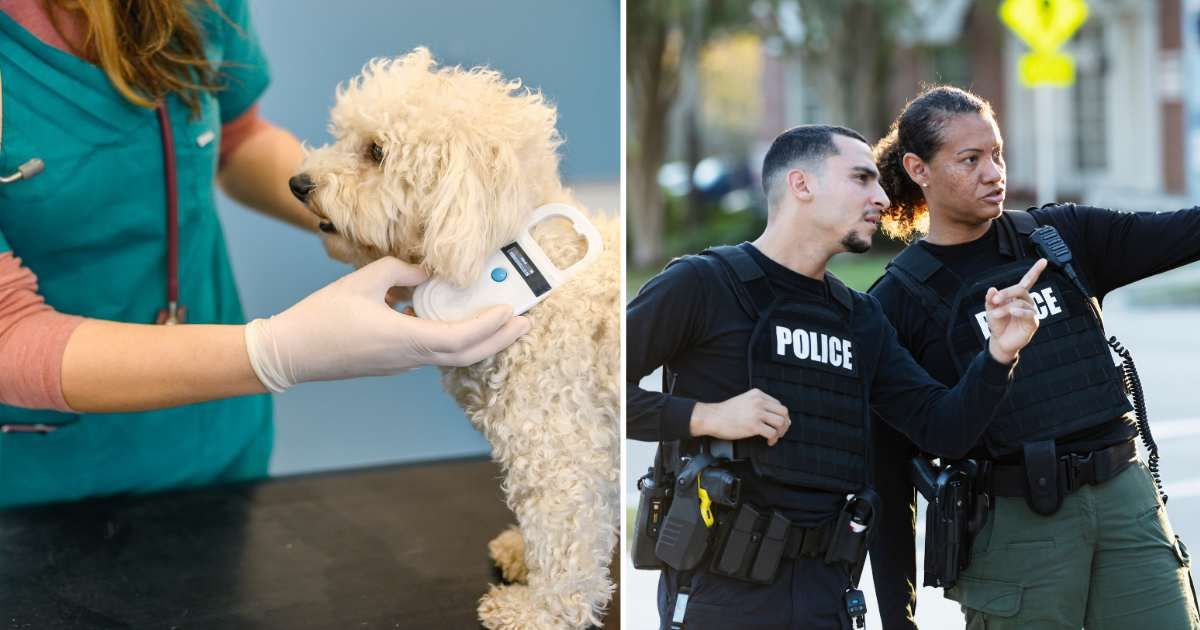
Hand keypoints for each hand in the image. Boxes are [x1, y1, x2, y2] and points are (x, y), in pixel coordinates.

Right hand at [244, 257, 530, 391]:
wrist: (290, 353)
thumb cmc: (321, 316)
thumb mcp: (363, 281)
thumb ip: (402, 271)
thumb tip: (429, 270)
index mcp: (403, 338)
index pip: (460, 338)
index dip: (489, 327)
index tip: (511, 311)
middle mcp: (408, 357)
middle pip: (466, 355)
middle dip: (499, 339)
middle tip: (525, 323)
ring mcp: (401, 364)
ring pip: (451, 355)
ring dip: (480, 340)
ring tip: (502, 321)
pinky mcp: (392, 362)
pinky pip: (433, 351)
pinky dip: (455, 338)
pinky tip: (458, 319)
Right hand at [690, 388, 790, 445]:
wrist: (712, 417)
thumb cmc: (725, 412)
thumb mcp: (743, 400)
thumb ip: (757, 404)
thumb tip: (772, 416)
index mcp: (757, 394)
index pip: (778, 404)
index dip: (781, 416)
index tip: (778, 424)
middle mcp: (759, 402)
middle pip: (783, 412)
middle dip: (785, 424)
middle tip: (780, 432)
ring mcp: (757, 413)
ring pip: (781, 423)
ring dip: (780, 432)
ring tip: (774, 437)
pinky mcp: (754, 426)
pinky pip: (772, 433)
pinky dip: (773, 439)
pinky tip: (768, 441)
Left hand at [985, 258, 1047, 363]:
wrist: (999, 341)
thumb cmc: (997, 324)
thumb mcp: (990, 310)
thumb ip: (991, 299)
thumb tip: (992, 289)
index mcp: (1018, 296)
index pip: (1028, 280)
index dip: (1036, 270)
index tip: (1044, 260)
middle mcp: (1027, 301)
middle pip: (1020, 289)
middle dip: (1006, 293)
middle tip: (994, 301)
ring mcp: (1032, 311)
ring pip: (1020, 302)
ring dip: (1005, 308)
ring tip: (994, 315)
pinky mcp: (1033, 322)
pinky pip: (1029, 313)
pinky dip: (1019, 311)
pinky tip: (1012, 312)